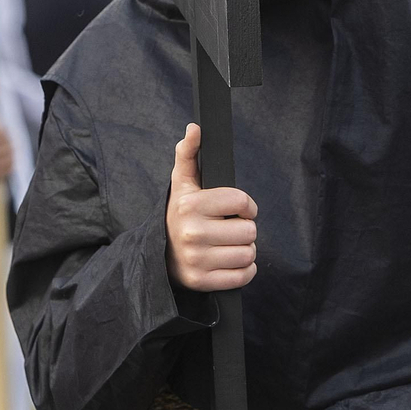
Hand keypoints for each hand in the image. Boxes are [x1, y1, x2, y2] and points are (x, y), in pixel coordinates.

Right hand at [166, 124, 258, 291]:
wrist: (160, 256)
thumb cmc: (180, 215)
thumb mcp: (182, 184)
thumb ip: (188, 154)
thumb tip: (195, 128)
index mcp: (191, 205)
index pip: (243, 202)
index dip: (246, 206)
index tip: (237, 209)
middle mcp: (193, 233)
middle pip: (250, 230)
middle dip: (244, 229)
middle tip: (229, 229)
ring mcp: (197, 260)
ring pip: (249, 253)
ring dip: (245, 250)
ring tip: (228, 245)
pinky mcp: (203, 281)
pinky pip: (244, 276)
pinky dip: (244, 270)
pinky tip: (230, 261)